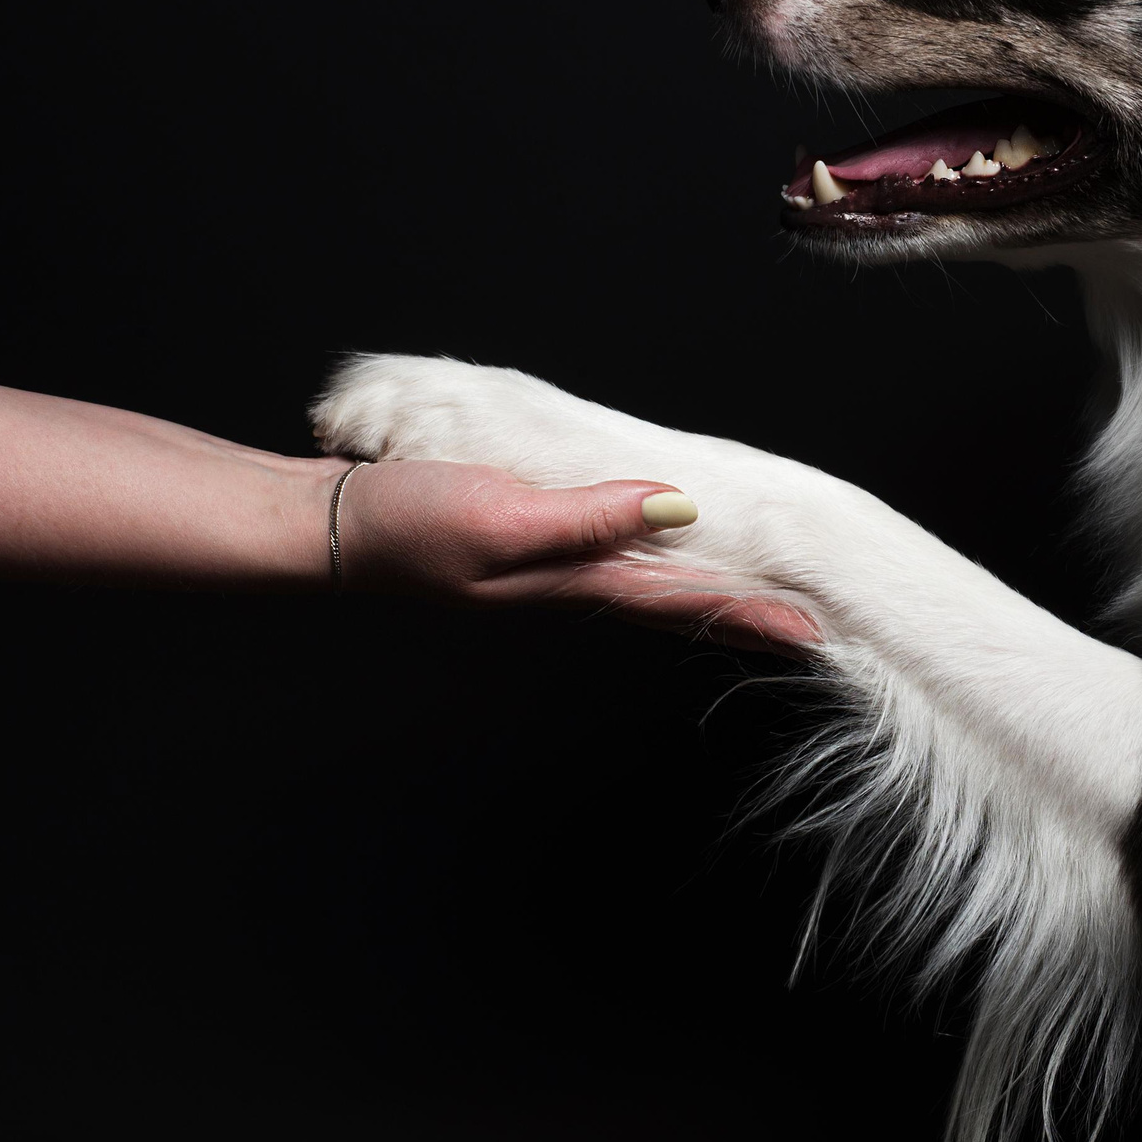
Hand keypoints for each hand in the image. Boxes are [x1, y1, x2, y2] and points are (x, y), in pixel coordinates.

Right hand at [328, 458, 820, 652]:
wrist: (325, 529)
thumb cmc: (404, 525)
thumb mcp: (500, 515)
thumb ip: (587, 515)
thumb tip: (678, 508)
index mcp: (572, 581)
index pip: (682, 601)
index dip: (749, 613)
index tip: (816, 632)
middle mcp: (568, 583)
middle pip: (676, 605)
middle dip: (743, 617)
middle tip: (811, 629)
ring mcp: (545, 570)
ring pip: (648, 587)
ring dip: (704, 595)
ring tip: (756, 599)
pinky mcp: (523, 544)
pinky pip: (609, 560)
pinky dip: (652, 564)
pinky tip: (656, 551)